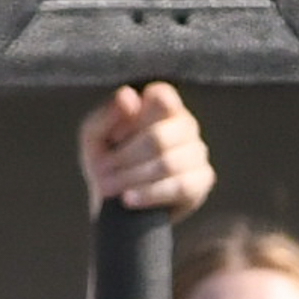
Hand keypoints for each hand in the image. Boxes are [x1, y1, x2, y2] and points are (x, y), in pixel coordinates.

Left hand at [77, 81, 213, 221]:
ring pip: (169, 164)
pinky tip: (129, 198)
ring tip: (112, 187)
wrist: (117, 201)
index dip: (135, 119)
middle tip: (103, 172)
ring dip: (133, 178)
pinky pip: (181, 187)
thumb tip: (129, 98)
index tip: (114, 137)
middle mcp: (185, 125)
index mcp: (161, 106)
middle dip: (126, 158)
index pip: (163, 97)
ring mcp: (198, 152)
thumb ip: (107, 114)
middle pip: (159, 137)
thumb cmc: (107, 161)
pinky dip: (150, 194)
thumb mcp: (95, 135)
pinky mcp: (203, 180)